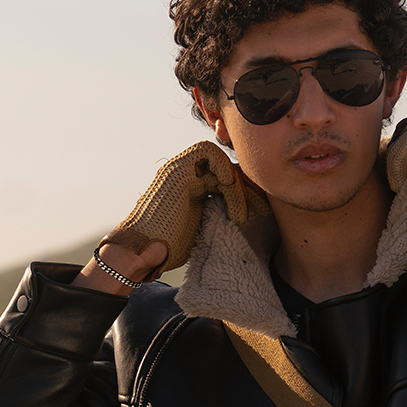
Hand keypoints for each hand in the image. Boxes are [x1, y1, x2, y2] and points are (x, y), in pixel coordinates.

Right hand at [73, 141, 268, 294]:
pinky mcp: (178, 172)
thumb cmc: (169, 246)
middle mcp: (187, 174)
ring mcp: (181, 170)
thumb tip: (249, 213)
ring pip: (223, 163)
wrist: (142, 252)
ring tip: (241, 216)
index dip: (247, 190)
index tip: (261, 211)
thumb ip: (219, 212)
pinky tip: (230, 197)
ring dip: (238, 186)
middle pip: (229, 168)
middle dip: (249, 188)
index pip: (229, 177)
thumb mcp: (203, 226)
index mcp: (193, 185)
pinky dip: (224, 170)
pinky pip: (209, 153)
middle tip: (263, 210)